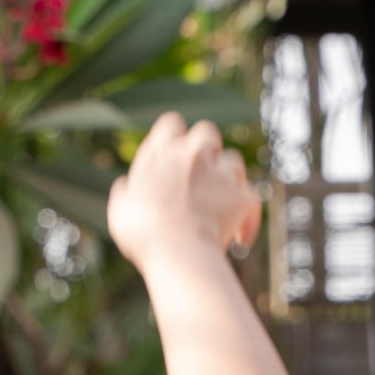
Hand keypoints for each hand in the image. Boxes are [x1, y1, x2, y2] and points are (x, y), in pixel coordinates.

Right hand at [107, 112, 260, 270]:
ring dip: (229, 177)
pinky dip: (250, 218)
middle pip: (207, 132)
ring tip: (221, 203)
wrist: (177, 251)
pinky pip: (253, 198)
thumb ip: (125, 192)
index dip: (174, 136)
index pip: (171, 122)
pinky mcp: (242, 196)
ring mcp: (221, 173)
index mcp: (162, 151)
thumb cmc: (143, 233)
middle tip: (199, 175)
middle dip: (205, 149)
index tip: (172, 154)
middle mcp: (194, 153)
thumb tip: (125, 186)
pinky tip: (242, 237)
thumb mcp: (121, 209)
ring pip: (233, 161)